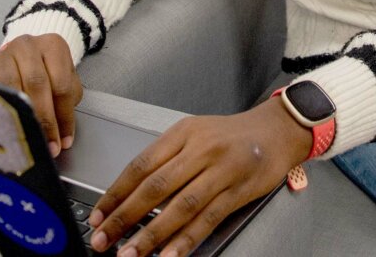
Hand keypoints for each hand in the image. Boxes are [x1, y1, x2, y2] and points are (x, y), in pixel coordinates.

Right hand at [0, 33, 82, 157]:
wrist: (23, 55)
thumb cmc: (48, 71)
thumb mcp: (65, 79)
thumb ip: (67, 102)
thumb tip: (63, 138)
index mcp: (53, 45)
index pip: (62, 85)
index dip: (64, 116)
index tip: (64, 141)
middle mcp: (27, 46)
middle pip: (37, 85)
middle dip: (44, 120)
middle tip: (48, 145)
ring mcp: (3, 57)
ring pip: (13, 89)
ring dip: (21, 117)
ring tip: (28, 140)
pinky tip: (6, 128)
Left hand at [88, 98, 312, 256]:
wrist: (277, 130)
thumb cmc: (232, 135)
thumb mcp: (196, 133)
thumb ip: (167, 159)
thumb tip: (129, 197)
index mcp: (183, 133)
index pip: (141, 165)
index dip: (115, 194)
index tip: (98, 217)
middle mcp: (201, 149)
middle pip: (155, 187)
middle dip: (124, 217)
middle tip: (103, 239)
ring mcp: (221, 169)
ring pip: (180, 206)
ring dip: (151, 234)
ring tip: (129, 254)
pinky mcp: (238, 190)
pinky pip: (207, 218)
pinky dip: (185, 240)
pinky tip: (169, 256)